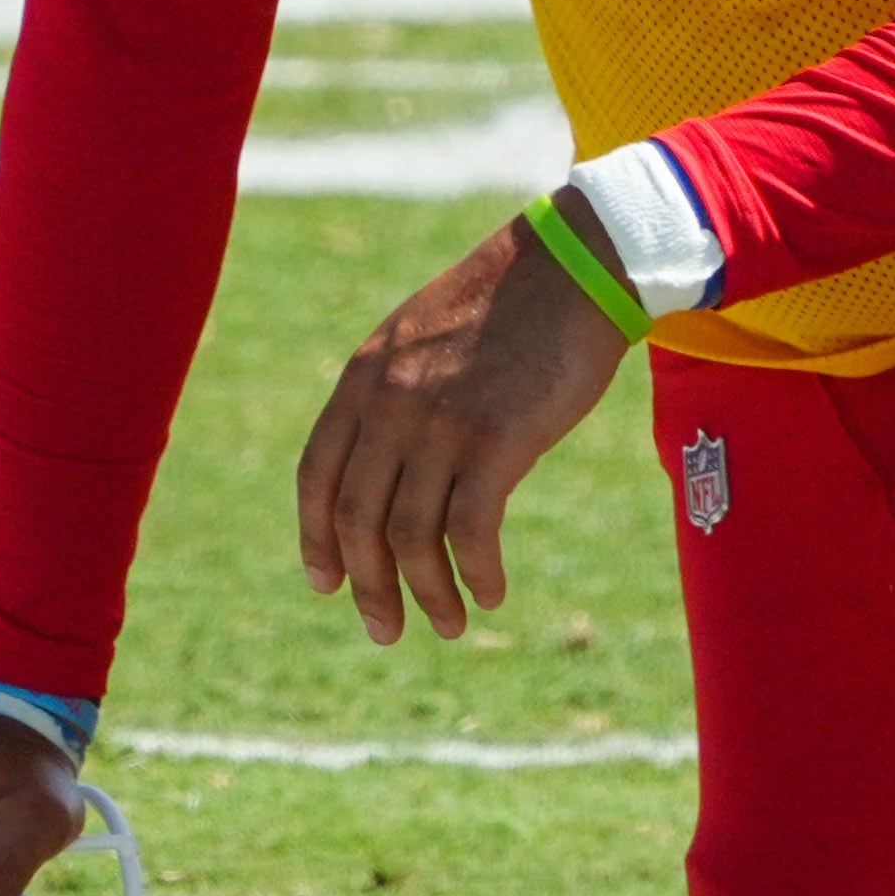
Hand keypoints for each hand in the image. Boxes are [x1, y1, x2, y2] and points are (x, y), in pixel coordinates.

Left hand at [294, 220, 628, 648]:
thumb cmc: (511, 304)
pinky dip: (476, 573)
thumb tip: (387, 466)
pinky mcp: (497, 440)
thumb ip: (395, 394)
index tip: (327, 583)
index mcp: (364, 377)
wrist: (578, 263)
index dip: (316, 538)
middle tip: (385, 632)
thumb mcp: (424, 338)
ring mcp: (440, 422)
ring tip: (449, 625)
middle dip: (369, 586)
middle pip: (358, 519)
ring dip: (427, 593)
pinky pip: (471, 531)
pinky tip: (492, 591)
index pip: (316, 475)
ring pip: (410, 536)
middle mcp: (390, 403)